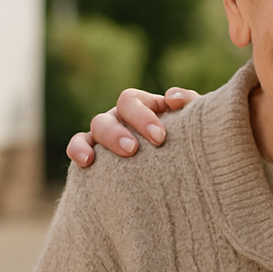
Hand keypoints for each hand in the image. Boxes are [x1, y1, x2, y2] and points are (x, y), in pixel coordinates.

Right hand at [65, 87, 197, 166]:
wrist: (188, 174)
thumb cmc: (191, 143)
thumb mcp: (194, 122)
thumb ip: (188, 104)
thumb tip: (172, 98)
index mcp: (143, 106)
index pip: (132, 101)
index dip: (142, 116)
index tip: (160, 138)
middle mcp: (122, 117)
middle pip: (112, 115)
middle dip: (120, 132)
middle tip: (133, 150)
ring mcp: (106, 135)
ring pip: (95, 127)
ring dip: (105, 139)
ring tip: (115, 156)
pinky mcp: (95, 155)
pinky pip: (78, 147)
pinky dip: (78, 150)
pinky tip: (86, 162)